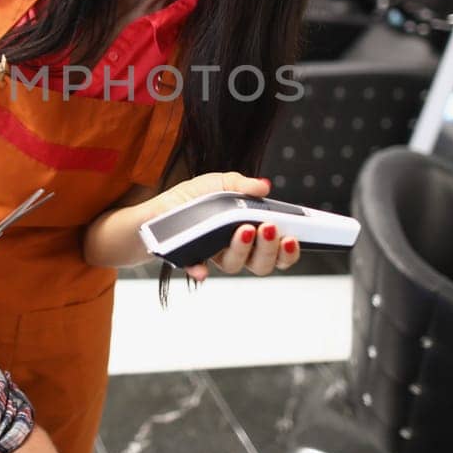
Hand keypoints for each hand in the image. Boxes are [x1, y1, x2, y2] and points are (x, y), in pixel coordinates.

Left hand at [147, 173, 300, 282]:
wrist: (159, 210)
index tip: (293, 237)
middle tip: (269, 229)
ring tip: (243, 229)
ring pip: (237, 266)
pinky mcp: (192, 261)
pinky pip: (199, 269)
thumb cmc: (193, 198)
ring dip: (243, 250)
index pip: (278, 248)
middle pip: (262, 263)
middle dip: (270, 249)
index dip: (289, 249)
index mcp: (250, 232)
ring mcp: (215, 256)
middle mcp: (237, 249)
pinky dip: (200, 269)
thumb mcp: (218, 183)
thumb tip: (263, 186)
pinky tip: (202, 267)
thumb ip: (241, 184)